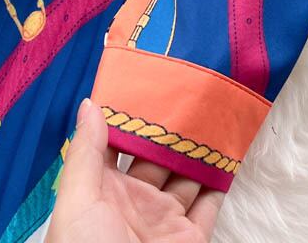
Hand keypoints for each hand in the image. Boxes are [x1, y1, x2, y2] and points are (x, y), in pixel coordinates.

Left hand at [47, 99, 223, 242]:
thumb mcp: (77, 204)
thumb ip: (87, 154)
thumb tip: (89, 102)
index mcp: (102, 191)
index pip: (118, 145)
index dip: (133, 116)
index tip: (152, 80)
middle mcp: (135, 201)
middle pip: (159, 156)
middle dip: (174, 128)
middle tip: (195, 89)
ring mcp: (165, 220)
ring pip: (188, 175)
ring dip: (201, 149)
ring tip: (218, 111)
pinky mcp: (191, 239)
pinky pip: (211, 203)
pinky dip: (222, 179)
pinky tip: (231, 151)